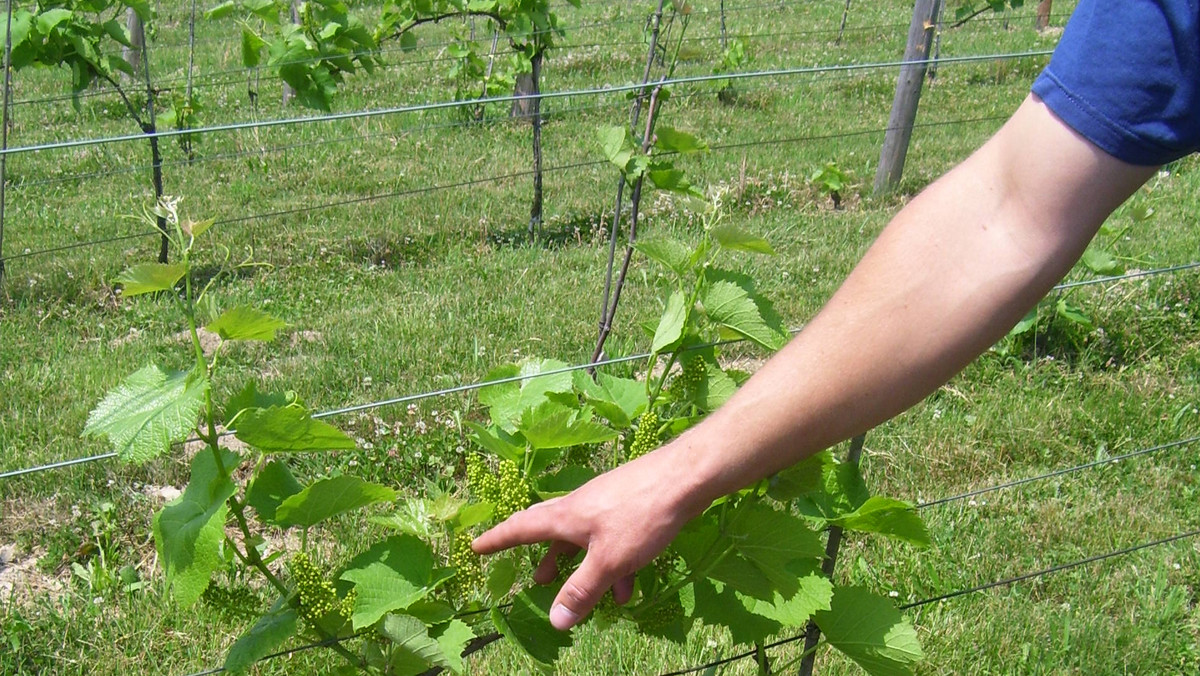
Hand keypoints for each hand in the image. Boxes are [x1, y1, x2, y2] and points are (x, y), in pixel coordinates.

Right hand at [472, 442, 708, 629]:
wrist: (685, 477)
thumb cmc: (641, 516)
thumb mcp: (609, 560)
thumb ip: (582, 590)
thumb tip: (553, 621)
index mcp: (566, 516)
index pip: (520, 528)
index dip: (497, 540)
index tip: (475, 547)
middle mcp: (580, 506)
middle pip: (551, 532)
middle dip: (545, 558)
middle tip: (535, 580)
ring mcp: (605, 504)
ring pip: (585, 540)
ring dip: (584, 567)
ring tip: (586, 595)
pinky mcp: (628, 507)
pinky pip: (611, 539)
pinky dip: (613, 563)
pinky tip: (628, 586)